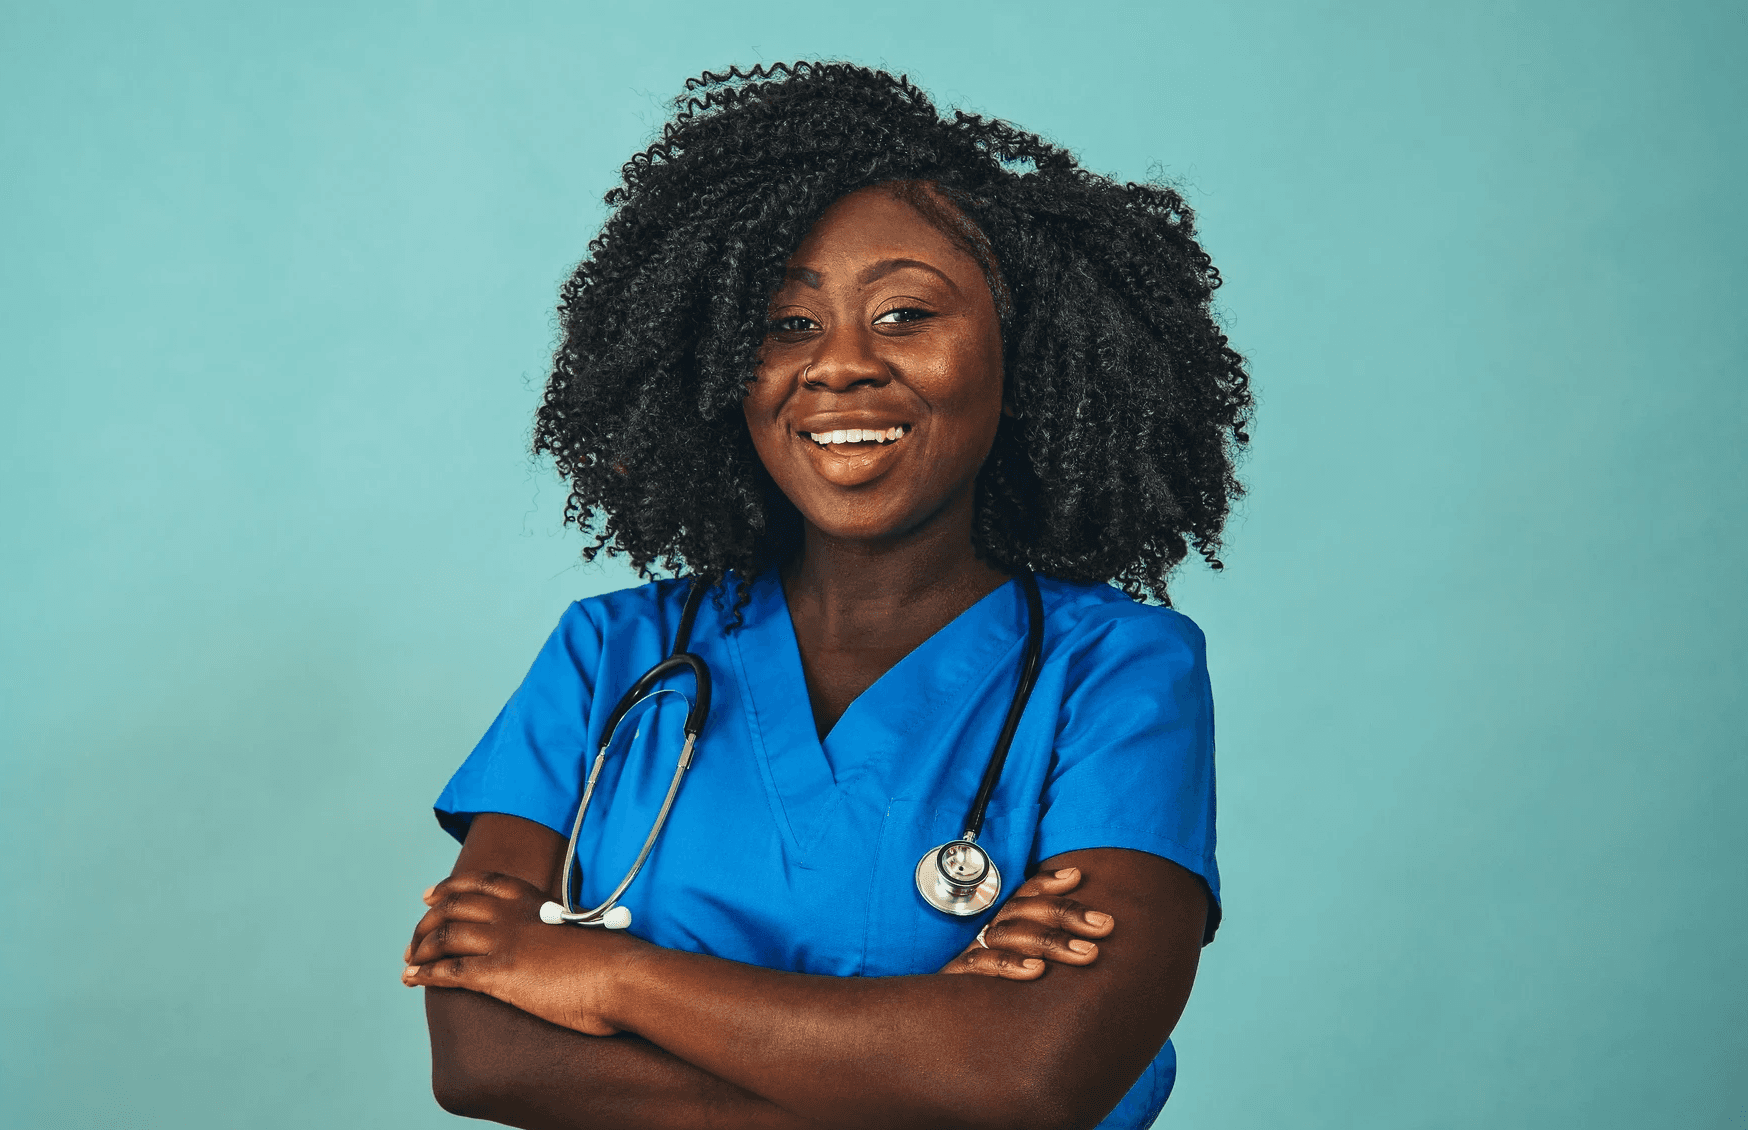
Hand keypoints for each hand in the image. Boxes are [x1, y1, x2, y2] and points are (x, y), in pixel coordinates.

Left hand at [401, 870, 640, 1035]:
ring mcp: (504, 942)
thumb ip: (561, 931)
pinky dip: (424, 973)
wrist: (623, 976)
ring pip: (445, 936)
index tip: (431, 895)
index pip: (482, 883)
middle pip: (454, 906)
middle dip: (428, 921)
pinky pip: (448, 971)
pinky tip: (411, 979)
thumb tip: (562, 944)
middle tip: (415, 937)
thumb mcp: (582, 933)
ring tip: (409, 961)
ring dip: (421, 948)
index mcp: (534, 900)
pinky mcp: (500, 974)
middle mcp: (512, 915)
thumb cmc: (614, 960)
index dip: (451, 887)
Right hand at [937, 866, 1114, 979]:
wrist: (943, 1028)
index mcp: (1005, 926)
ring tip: (1085, 953)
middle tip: (1104, 926)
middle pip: (1023, 911)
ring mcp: (973, 955)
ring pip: (1009, 935)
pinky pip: (980, 965)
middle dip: (1066, 915)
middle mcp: (989, 935)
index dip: (1048, 881)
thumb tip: (1089, 926)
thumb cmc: (995, 996)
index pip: (1025, 894)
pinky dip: (1008, 965)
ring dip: (1049, 941)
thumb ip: (1051, 949)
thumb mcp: (1025, 968)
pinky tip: (1035, 971)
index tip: (1077, 875)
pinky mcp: (957, 981)